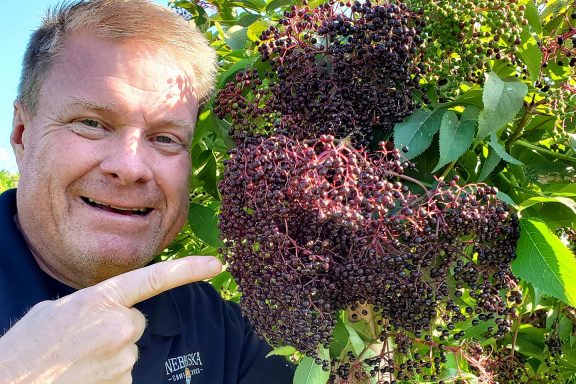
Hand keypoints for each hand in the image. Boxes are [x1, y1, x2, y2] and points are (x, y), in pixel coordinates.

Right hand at [0, 256, 220, 383]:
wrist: (11, 382)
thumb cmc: (28, 346)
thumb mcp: (58, 311)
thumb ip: (94, 305)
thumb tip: (112, 311)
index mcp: (102, 299)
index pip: (153, 280)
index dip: (187, 270)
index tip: (216, 264)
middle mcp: (120, 325)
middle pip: (137, 323)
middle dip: (118, 331)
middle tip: (84, 342)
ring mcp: (123, 357)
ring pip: (129, 351)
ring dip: (110, 356)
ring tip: (78, 361)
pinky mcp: (124, 383)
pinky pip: (124, 375)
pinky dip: (108, 377)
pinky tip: (83, 376)